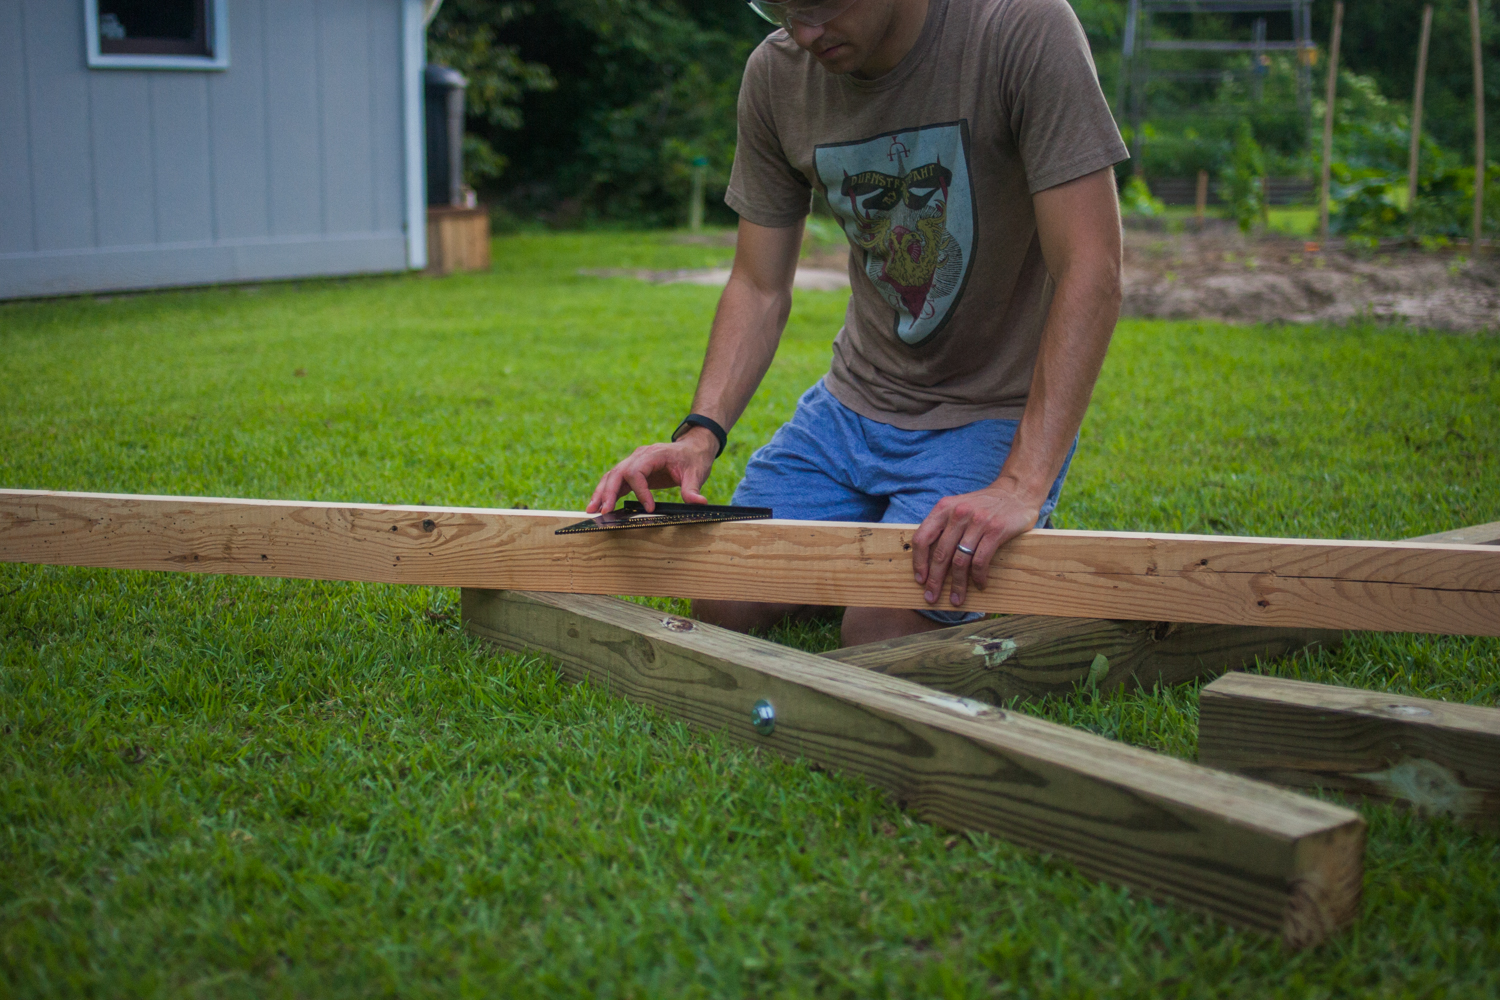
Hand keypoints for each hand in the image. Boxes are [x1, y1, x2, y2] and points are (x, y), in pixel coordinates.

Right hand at [586, 425, 718, 512]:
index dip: (640, 490)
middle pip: (618, 472)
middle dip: (609, 492)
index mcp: (654, 454)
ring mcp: (634, 463)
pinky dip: (607, 493)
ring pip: (612, 476)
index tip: (649, 508)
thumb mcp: (697, 473)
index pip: (637, 471)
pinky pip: (616, 481)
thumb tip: (698, 503)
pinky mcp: (633, 472)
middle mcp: (640, 456)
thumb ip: (693, 488)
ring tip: (592, 510)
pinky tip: (600, 507)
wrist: (693, 448)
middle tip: (604, 511)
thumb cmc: (693, 459)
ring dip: (601, 493)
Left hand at [910, 479, 1044, 606]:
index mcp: (944, 508)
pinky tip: (979, 585)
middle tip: (932, 597)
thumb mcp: (958, 507)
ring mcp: (977, 521)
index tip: (920, 579)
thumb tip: (929, 558)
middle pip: (940, 554)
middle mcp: (958, 514)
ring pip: (960, 561)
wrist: (1016, 491)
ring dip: (957, 585)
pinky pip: (981, 560)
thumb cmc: (984, 505)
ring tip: (956, 599)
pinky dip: (978, 577)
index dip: (918, 561)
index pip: (922, 538)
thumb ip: (944, 525)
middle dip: (935, 580)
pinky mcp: (996, 530)